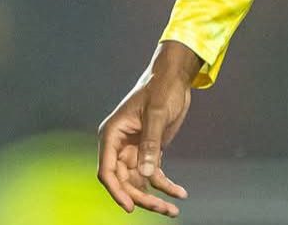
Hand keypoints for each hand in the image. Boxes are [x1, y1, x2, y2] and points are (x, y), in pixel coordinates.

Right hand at [97, 41, 200, 216]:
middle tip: (163, 209)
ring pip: (139, 182)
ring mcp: (134, 150)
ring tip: (173, 210)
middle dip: (142, 197)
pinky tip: (180, 193)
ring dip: (155, 197)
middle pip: (124, 181)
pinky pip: (154, 175)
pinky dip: (165, 185)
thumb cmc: (161, 88)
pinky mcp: (149, 151)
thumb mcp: (156, 114)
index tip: (130, 207)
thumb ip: (150, 143)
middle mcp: (119, 145)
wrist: (174, 77)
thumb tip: (147, 174)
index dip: (116, 191)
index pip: (107, 170)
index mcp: (112, 134)